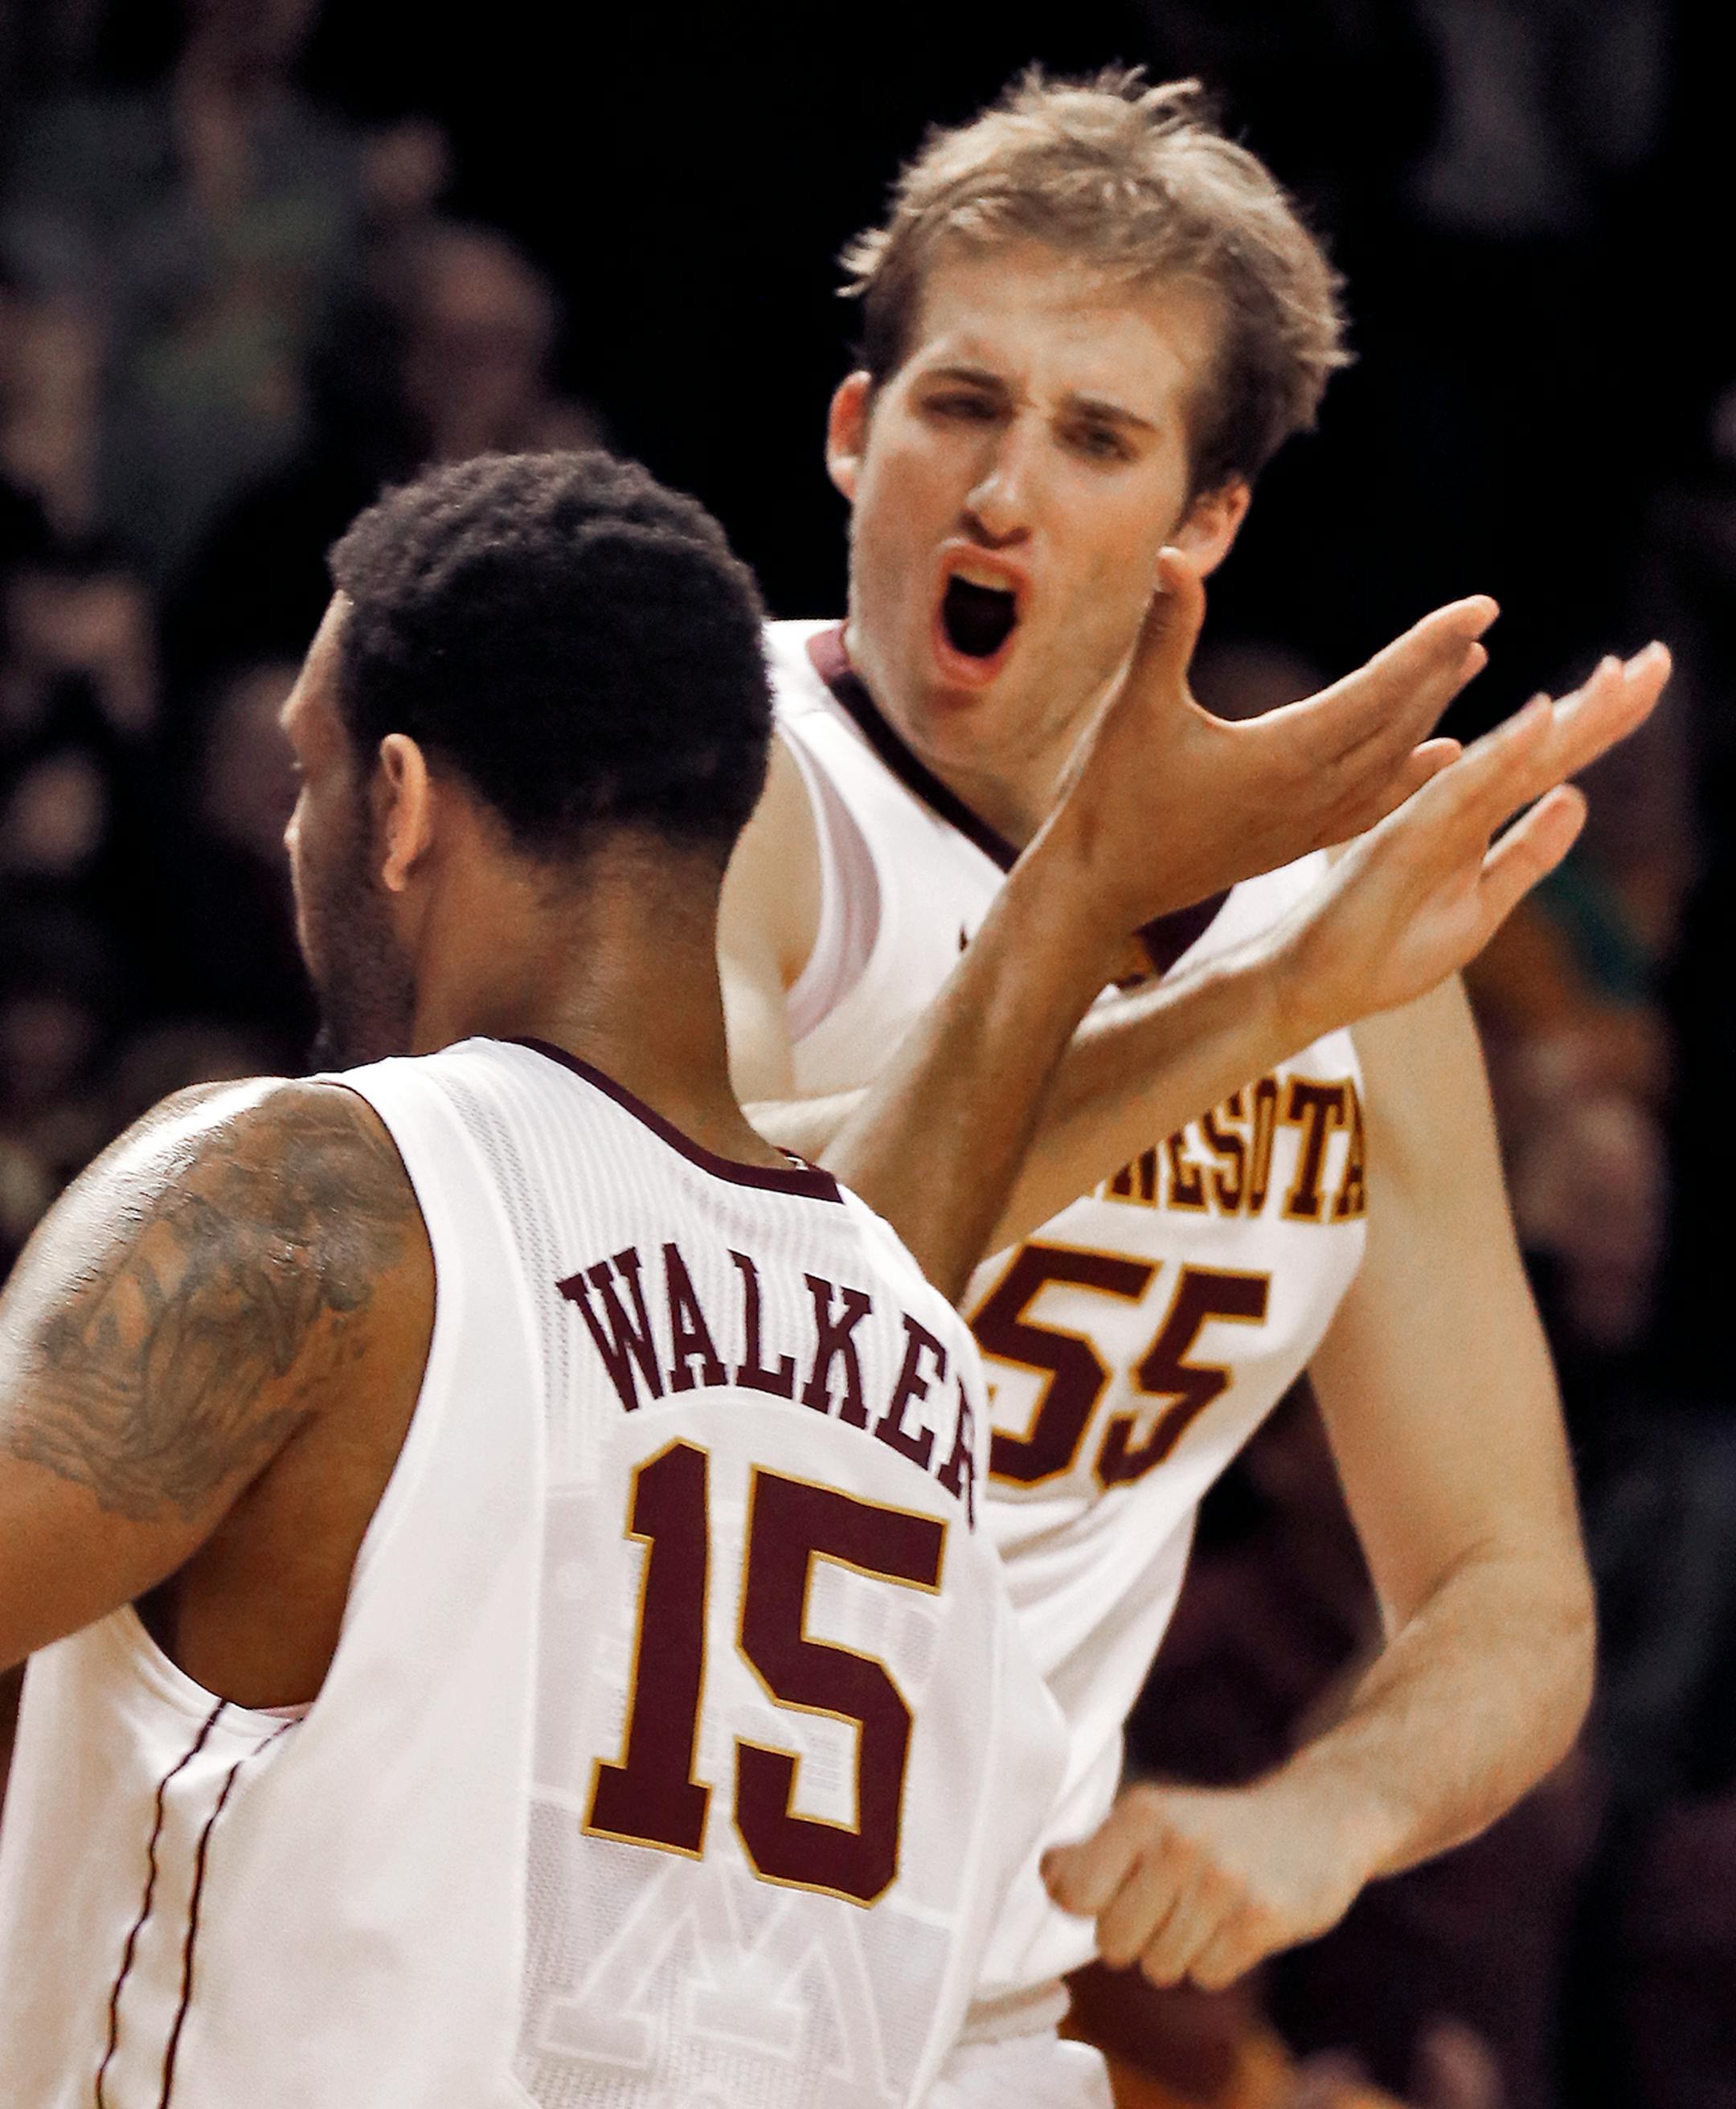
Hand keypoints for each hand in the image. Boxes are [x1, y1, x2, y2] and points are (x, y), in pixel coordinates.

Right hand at [1032, 547, 1492, 941]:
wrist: (1099, 887)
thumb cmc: (1110, 796)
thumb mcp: (1134, 705)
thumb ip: (1164, 628)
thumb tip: (1172, 555)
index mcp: (1283, 755)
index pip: (1380, 689)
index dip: (1431, 644)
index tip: (1481, 606)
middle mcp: (1309, 794)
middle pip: (1400, 724)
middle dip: (1442, 670)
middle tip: (1481, 623)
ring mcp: (1305, 824)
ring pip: (1393, 764)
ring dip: (1433, 714)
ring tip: (1470, 669)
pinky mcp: (1292, 844)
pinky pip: (1374, 807)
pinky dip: (1413, 777)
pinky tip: (1439, 757)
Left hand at [1041, 1775, 1369, 1989]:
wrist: (1316, 1819)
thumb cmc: (1215, 1828)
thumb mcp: (1154, 1819)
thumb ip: (1093, 1850)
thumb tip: (1048, 1876)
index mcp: (1141, 1812)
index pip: (1074, 1895)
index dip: (1093, 1908)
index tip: (1116, 1894)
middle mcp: (1177, 1842)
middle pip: (1113, 1944)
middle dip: (1138, 1937)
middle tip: (1172, 1904)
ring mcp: (1222, 1880)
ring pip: (1161, 1967)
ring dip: (1181, 1951)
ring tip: (1209, 1909)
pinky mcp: (1262, 1917)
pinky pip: (1208, 1976)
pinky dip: (1219, 1960)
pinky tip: (1240, 1922)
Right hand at [1274, 643, 1671, 1045]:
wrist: (1314, 985)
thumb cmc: (1385, 950)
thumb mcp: (1482, 905)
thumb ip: (1528, 854)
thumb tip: (1578, 799)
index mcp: (1477, 818)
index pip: (1552, 761)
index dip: (1604, 721)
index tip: (1650, 673)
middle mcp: (1457, 805)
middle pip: (1542, 747)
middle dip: (1603, 705)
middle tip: (1660, 658)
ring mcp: (1428, 816)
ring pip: (1511, 757)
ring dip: (1566, 718)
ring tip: (1619, 676)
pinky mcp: (1401, 836)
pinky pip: (1460, 789)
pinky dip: (1500, 752)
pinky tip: (1541, 716)